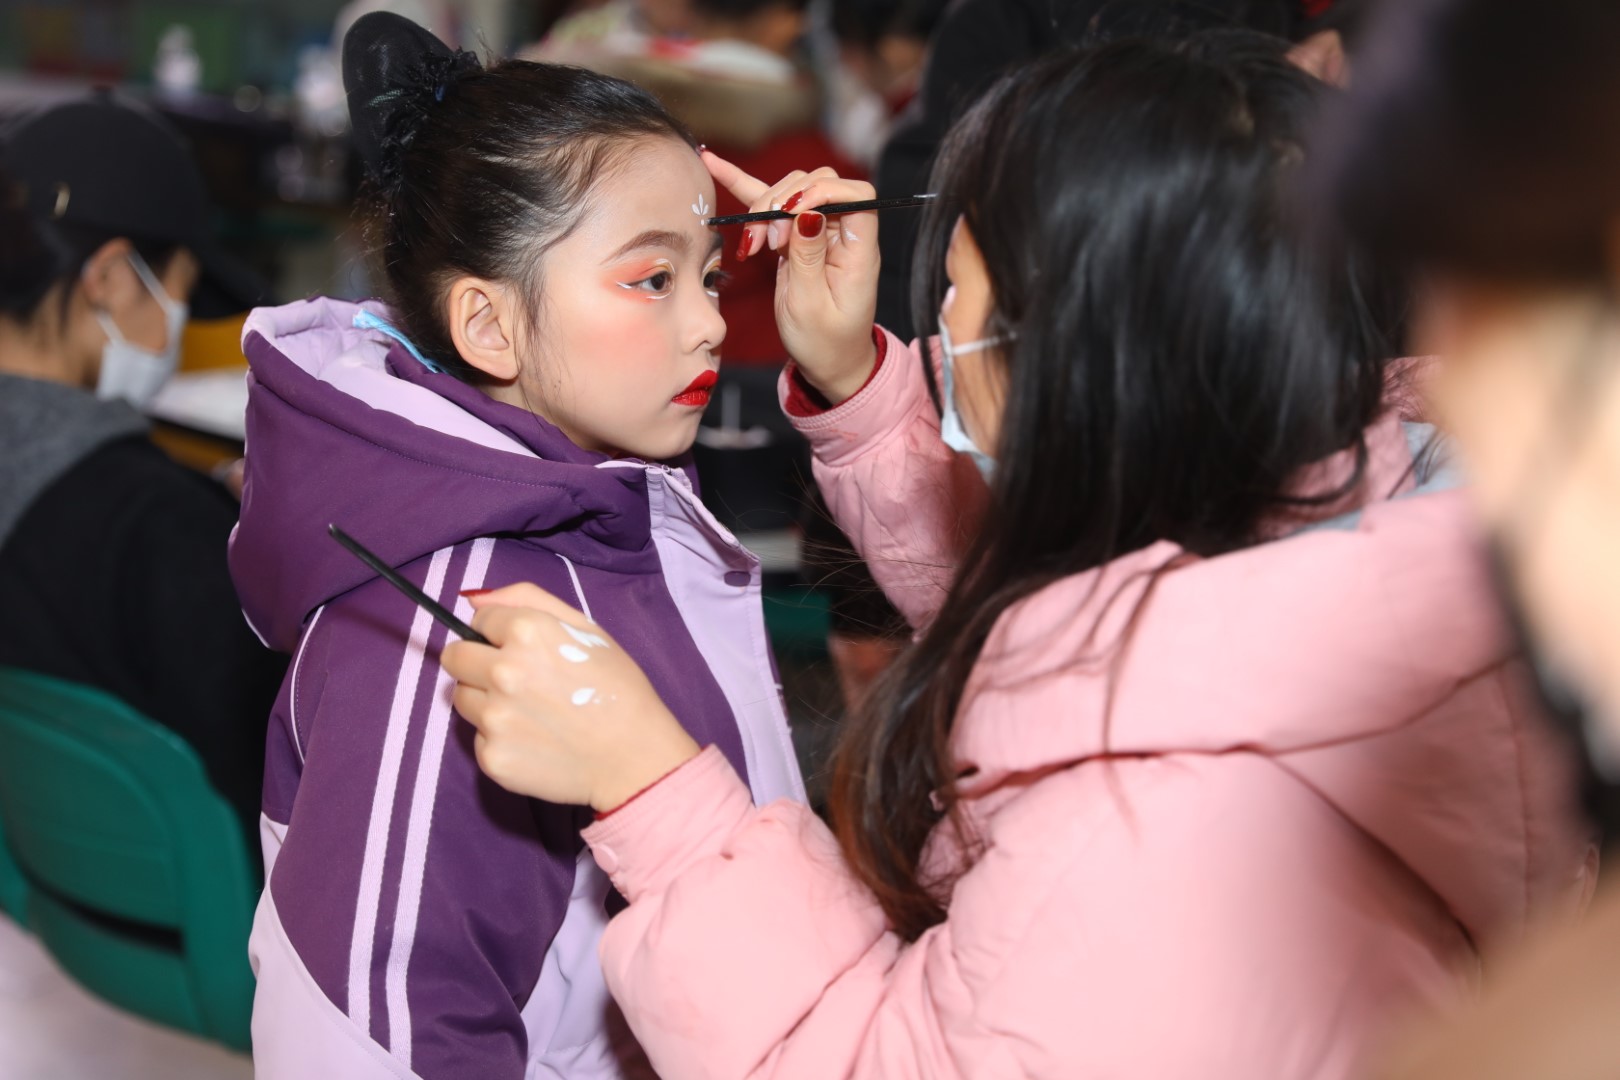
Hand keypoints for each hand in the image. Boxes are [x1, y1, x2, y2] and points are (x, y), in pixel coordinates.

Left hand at [442, 584, 700, 811]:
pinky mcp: (492, 757)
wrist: (635, 757)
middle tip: (515, 681)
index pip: (478, 622)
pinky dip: (500, 738)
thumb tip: (474, 599)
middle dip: (478, 663)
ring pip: (462, 698)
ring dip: (486, 701)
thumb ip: (528, 599)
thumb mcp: (586, 628)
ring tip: (529, 712)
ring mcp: (494, 718)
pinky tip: (535, 740)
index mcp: (527, 632)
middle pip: (454, 657)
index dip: (499, 635)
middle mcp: (503, 671)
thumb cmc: (618, 688)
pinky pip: (478, 738)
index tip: (524, 651)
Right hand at [703, 150, 879, 404]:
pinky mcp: (794, 236)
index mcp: (858, 249)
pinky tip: (712, 163)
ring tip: (753, 244)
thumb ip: (808, 256)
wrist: (827, 361)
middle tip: (768, 242)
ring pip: (791, 191)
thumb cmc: (826, 341)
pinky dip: (742, 186)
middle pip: (817, 184)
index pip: (856, 194)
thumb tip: (807, 212)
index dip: (823, 192)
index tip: (793, 213)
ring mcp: (817, 231)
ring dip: (764, 207)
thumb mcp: (812, 306)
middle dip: (785, 202)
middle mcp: (841, 232)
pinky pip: (770, 206)